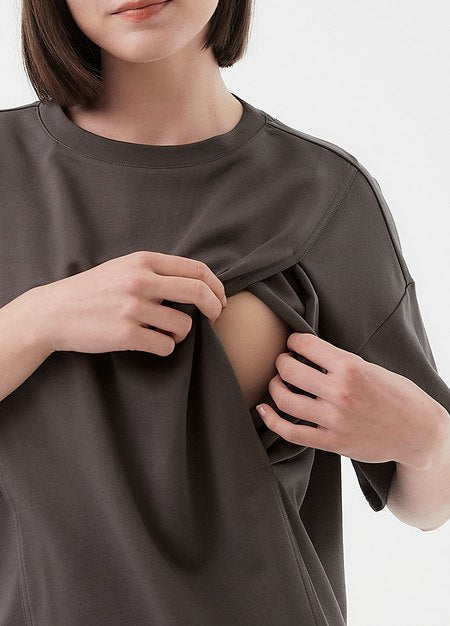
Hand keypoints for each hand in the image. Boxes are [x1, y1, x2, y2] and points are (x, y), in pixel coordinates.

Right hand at [31, 250, 226, 356]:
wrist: (53, 312)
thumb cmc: (92, 291)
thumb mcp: (123, 268)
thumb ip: (155, 271)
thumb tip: (195, 283)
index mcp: (143, 261)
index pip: (197, 269)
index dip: (216, 286)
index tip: (219, 299)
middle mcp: (140, 281)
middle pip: (198, 292)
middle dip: (214, 308)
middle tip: (215, 317)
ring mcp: (133, 308)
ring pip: (183, 325)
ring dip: (181, 333)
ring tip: (165, 333)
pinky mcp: (126, 334)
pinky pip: (166, 346)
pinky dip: (165, 348)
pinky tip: (151, 343)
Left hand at [257, 332, 444, 468]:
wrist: (418, 432)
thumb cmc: (396, 395)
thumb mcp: (370, 367)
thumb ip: (339, 361)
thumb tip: (307, 352)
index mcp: (350, 367)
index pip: (305, 344)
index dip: (293, 341)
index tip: (292, 343)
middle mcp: (340, 391)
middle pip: (289, 369)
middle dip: (281, 361)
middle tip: (284, 361)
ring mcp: (334, 419)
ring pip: (285, 398)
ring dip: (274, 386)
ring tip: (278, 382)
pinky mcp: (331, 442)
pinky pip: (291, 432)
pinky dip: (271, 420)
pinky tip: (264, 410)